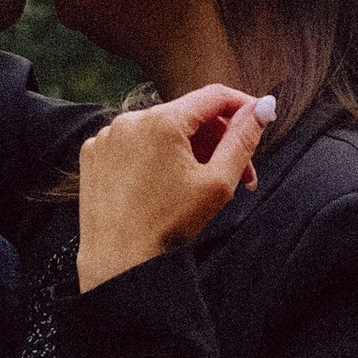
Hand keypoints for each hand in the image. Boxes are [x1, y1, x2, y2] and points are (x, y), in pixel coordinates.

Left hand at [73, 85, 272, 290]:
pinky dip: (153, 157)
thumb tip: (265, 106)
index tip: (259, 121)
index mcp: (162, 120)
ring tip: (199, 186)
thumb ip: (243, 139)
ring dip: (187, 150)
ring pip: (161, 130)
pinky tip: (163, 186)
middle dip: (218, 141)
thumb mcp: (218, 182)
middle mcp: (130, 119)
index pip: (214, 96)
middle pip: (188, 116)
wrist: (118, 261)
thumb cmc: (169, 225)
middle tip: (241, 176)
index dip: (243, 106)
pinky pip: (133, 143)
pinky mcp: (93, 153)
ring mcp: (107, 135)